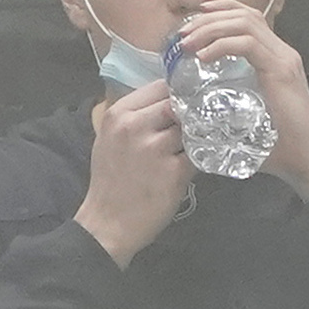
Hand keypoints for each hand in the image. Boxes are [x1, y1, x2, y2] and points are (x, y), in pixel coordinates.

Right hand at [75, 79, 190, 264]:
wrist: (108, 222)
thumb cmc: (110, 180)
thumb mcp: (110, 139)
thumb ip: (137, 116)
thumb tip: (171, 97)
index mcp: (118, 115)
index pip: (161, 86)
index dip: (177, 94)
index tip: (183, 103)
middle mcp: (134, 127)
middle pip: (180, 104)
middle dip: (189, 114)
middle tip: (192, 125)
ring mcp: (154, 148)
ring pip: (193, 127)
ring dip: (196, 136)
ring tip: (188, 149)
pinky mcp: (174, 170)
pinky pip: (200, 153)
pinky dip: (200, 158)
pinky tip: (190, 166)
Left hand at [170, 0, 308, 194]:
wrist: (305, 156)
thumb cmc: (273, 141)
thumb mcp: (241, 111)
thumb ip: (223, 98)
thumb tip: (184, 102)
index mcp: (272, 56)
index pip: (247, 18)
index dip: (218, 12)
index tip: (189, 22)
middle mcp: (280, 51)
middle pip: (244, 14)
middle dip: (207, 19)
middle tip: (180, 34)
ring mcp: (283, 58)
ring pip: (245, 23)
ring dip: (211, 29)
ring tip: (187, 44)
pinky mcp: (281, 70)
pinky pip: (249, 44)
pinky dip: (222, 45)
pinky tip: (203, 58)